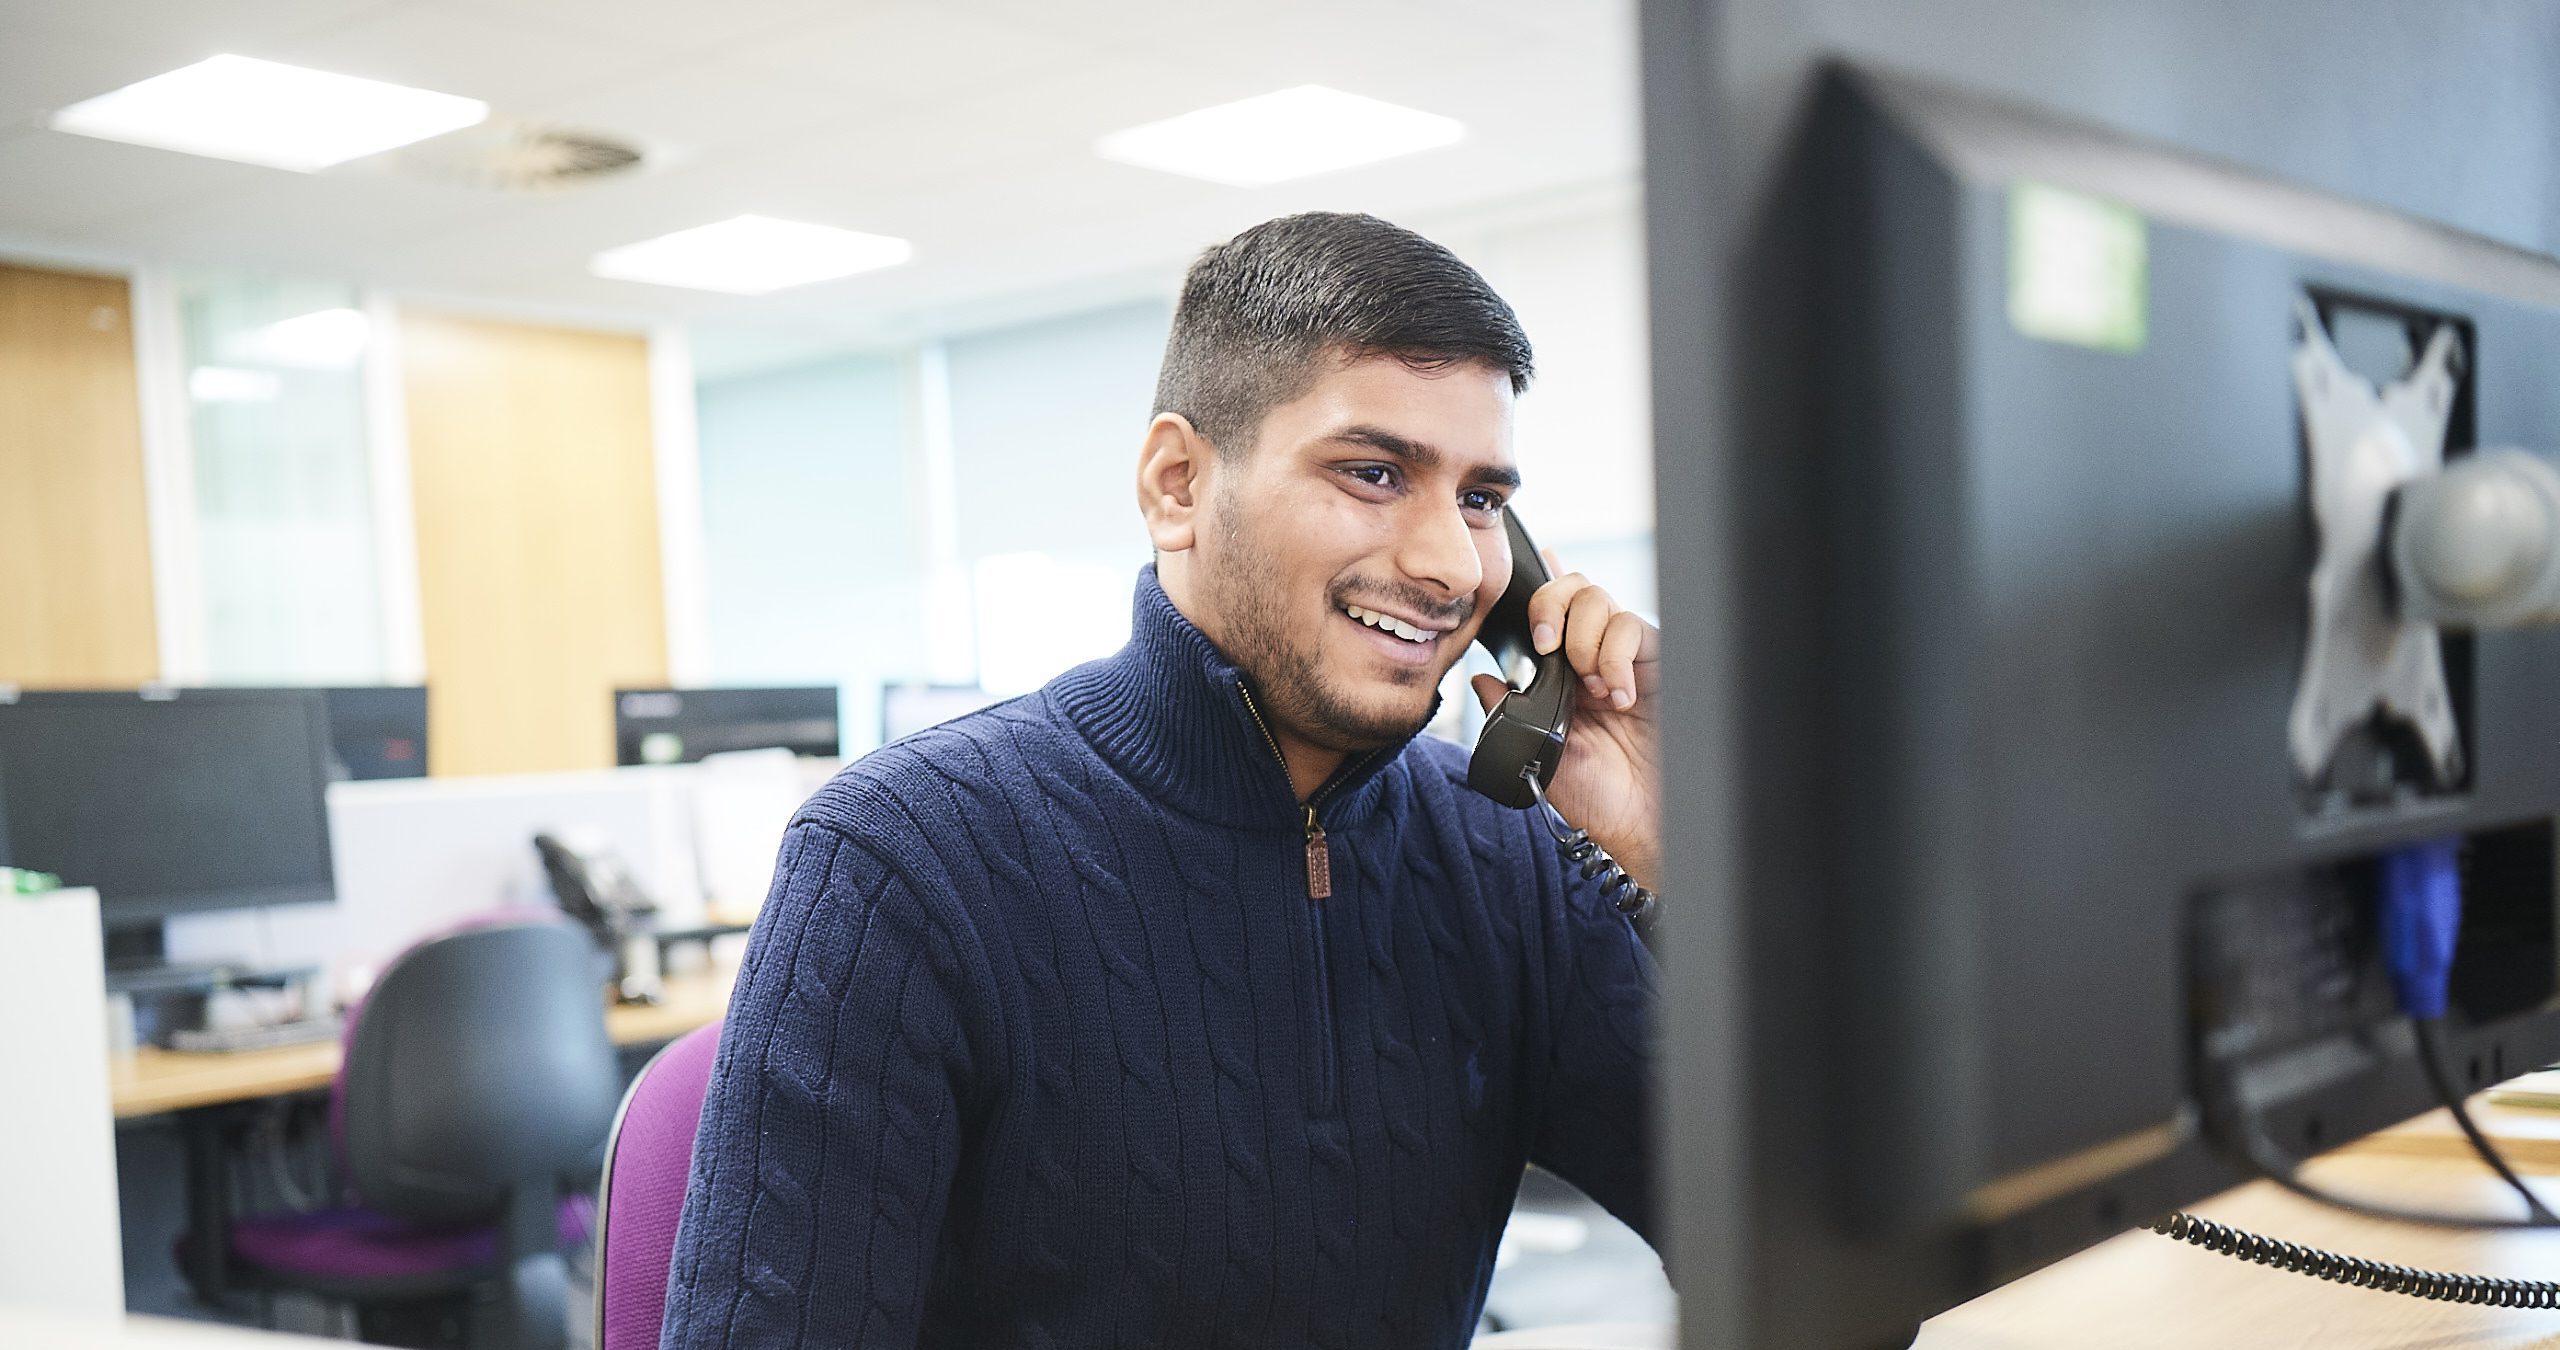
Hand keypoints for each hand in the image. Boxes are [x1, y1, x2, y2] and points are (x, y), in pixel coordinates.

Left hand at [1470, 555, 1662, 890]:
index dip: (1542, 584)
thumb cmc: (1596, 797)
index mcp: (1561, 674)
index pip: (1551, 612)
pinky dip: (1615, 656)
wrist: (1639, 825)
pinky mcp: (1658, 664)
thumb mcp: (1539, 754)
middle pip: (1574, 588)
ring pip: (1600, 600)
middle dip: (1552, 606)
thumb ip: (1510, 713)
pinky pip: (1632, 628)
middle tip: (1547, 648)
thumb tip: (1482, 677)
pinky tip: (1618, 695)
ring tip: (1590, 689)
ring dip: (1584, 639)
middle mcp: (1593, 658)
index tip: (1532, 564)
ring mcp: (1626, 658)